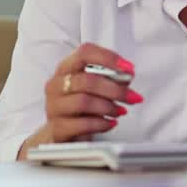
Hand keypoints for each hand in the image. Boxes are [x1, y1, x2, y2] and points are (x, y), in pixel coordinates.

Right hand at [17, 43, 142, 159]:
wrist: (62, 133)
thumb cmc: (80, 106)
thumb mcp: (93, 88)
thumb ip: (109, 78)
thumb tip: (126, 76)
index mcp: (66, 68)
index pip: (84, 53)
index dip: (108, 58)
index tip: (129, 69)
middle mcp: (56, 85)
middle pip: (87, 81)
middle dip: (115, 89)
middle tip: (132, 97)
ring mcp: (54, 107)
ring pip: (84, 102)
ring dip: (108, 107)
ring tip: (121, 111)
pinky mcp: (57, 128)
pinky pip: (82, 125)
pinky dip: (101, 124)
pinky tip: (111, 123)